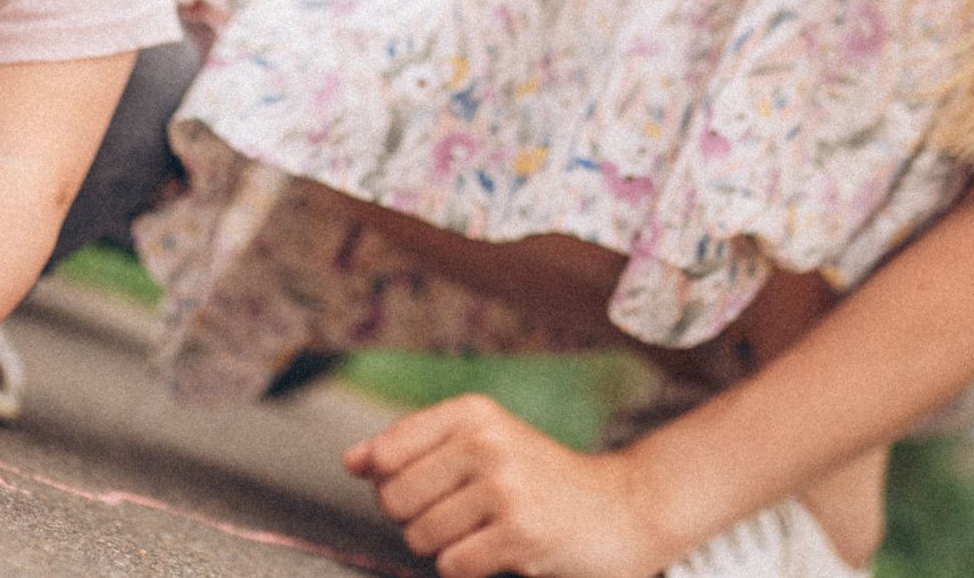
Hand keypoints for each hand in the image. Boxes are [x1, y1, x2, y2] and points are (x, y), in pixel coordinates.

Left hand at [344, 395, 669, 577]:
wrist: (622, 510)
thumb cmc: (540, 481)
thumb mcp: (482, 445)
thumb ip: (413, 449)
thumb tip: (351, 462)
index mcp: (472, 412)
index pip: (385, 452)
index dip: (394, 484)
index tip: (433, 488)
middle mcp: (486, 440)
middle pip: (393, 500)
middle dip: (418, 520)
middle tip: (465, 515)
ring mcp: (504, 486)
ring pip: (420, 537)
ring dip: (447, 548)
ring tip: (489, 531)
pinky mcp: (520, 531)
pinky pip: (452, 566)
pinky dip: (471, 569)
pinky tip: (504, 551)